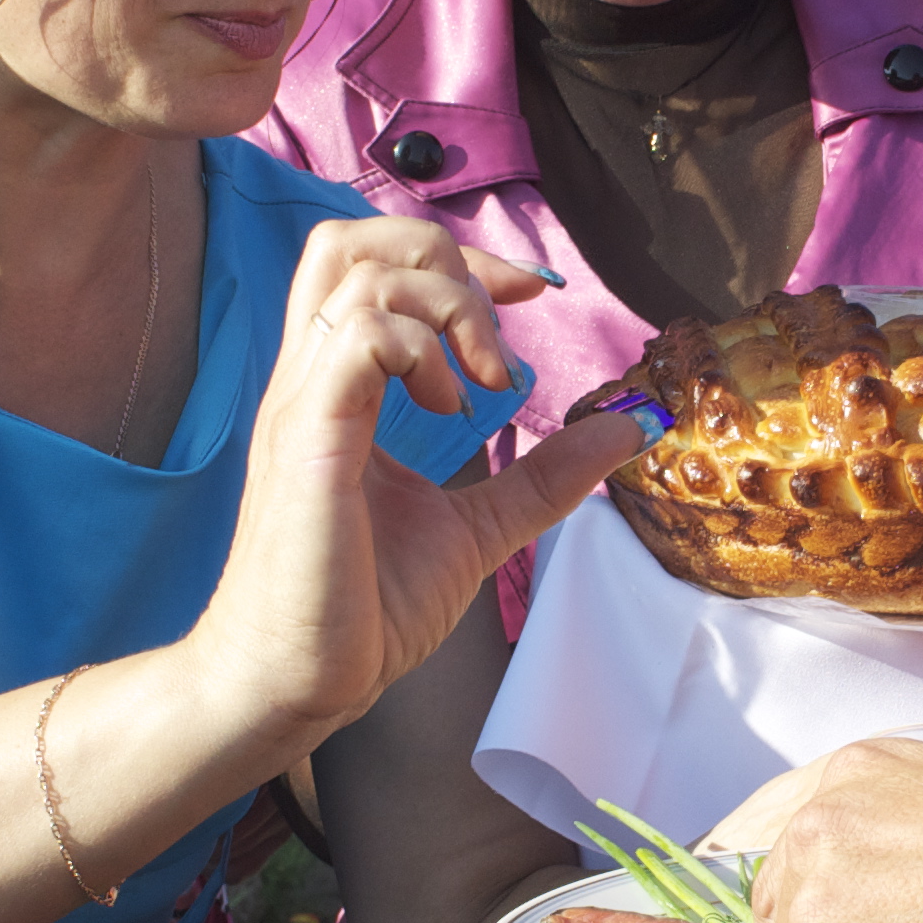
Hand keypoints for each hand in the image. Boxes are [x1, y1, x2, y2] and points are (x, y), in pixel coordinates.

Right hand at [189, 216, 640, 738]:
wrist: (295, 682)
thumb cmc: (360, 610)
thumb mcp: (477, 529)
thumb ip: (544, 476)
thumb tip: (626, 430)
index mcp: (340, 391)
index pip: (376, 266)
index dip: (460, 260)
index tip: (527, 298)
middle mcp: (313, 380)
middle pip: (351, 241)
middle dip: (446, 255)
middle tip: (503, 327)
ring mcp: (303, 402)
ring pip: (360, 273)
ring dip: (447, 305)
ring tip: (484, 384)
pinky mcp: (308, 436)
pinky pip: (361, 334)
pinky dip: (422, 348)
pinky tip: (453, 410)